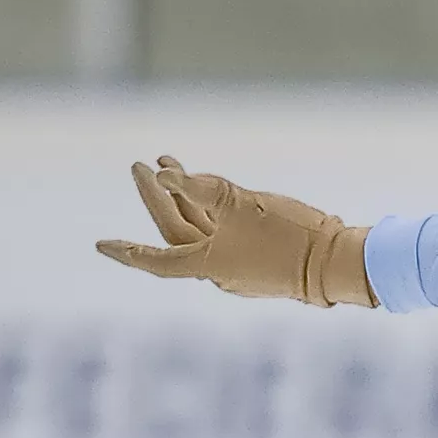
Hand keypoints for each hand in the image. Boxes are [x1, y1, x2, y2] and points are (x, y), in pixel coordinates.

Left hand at [96, 156, 375, 305]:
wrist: (338, 263)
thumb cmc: (287, 234)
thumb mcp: (239, 203)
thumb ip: (198, 188)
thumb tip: (162, 176)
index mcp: (206, 264)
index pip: (154, 258)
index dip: (125, 251)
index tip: (99, 245)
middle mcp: (219, 271)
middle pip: (178, 233)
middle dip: (159, 199)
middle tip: (143, 165)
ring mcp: (242, 268)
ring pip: (203, 231)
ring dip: (187, 200)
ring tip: (175, 166)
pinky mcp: (263, 262)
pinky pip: (225, 235)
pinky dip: (212, 212)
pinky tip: (217, 194)